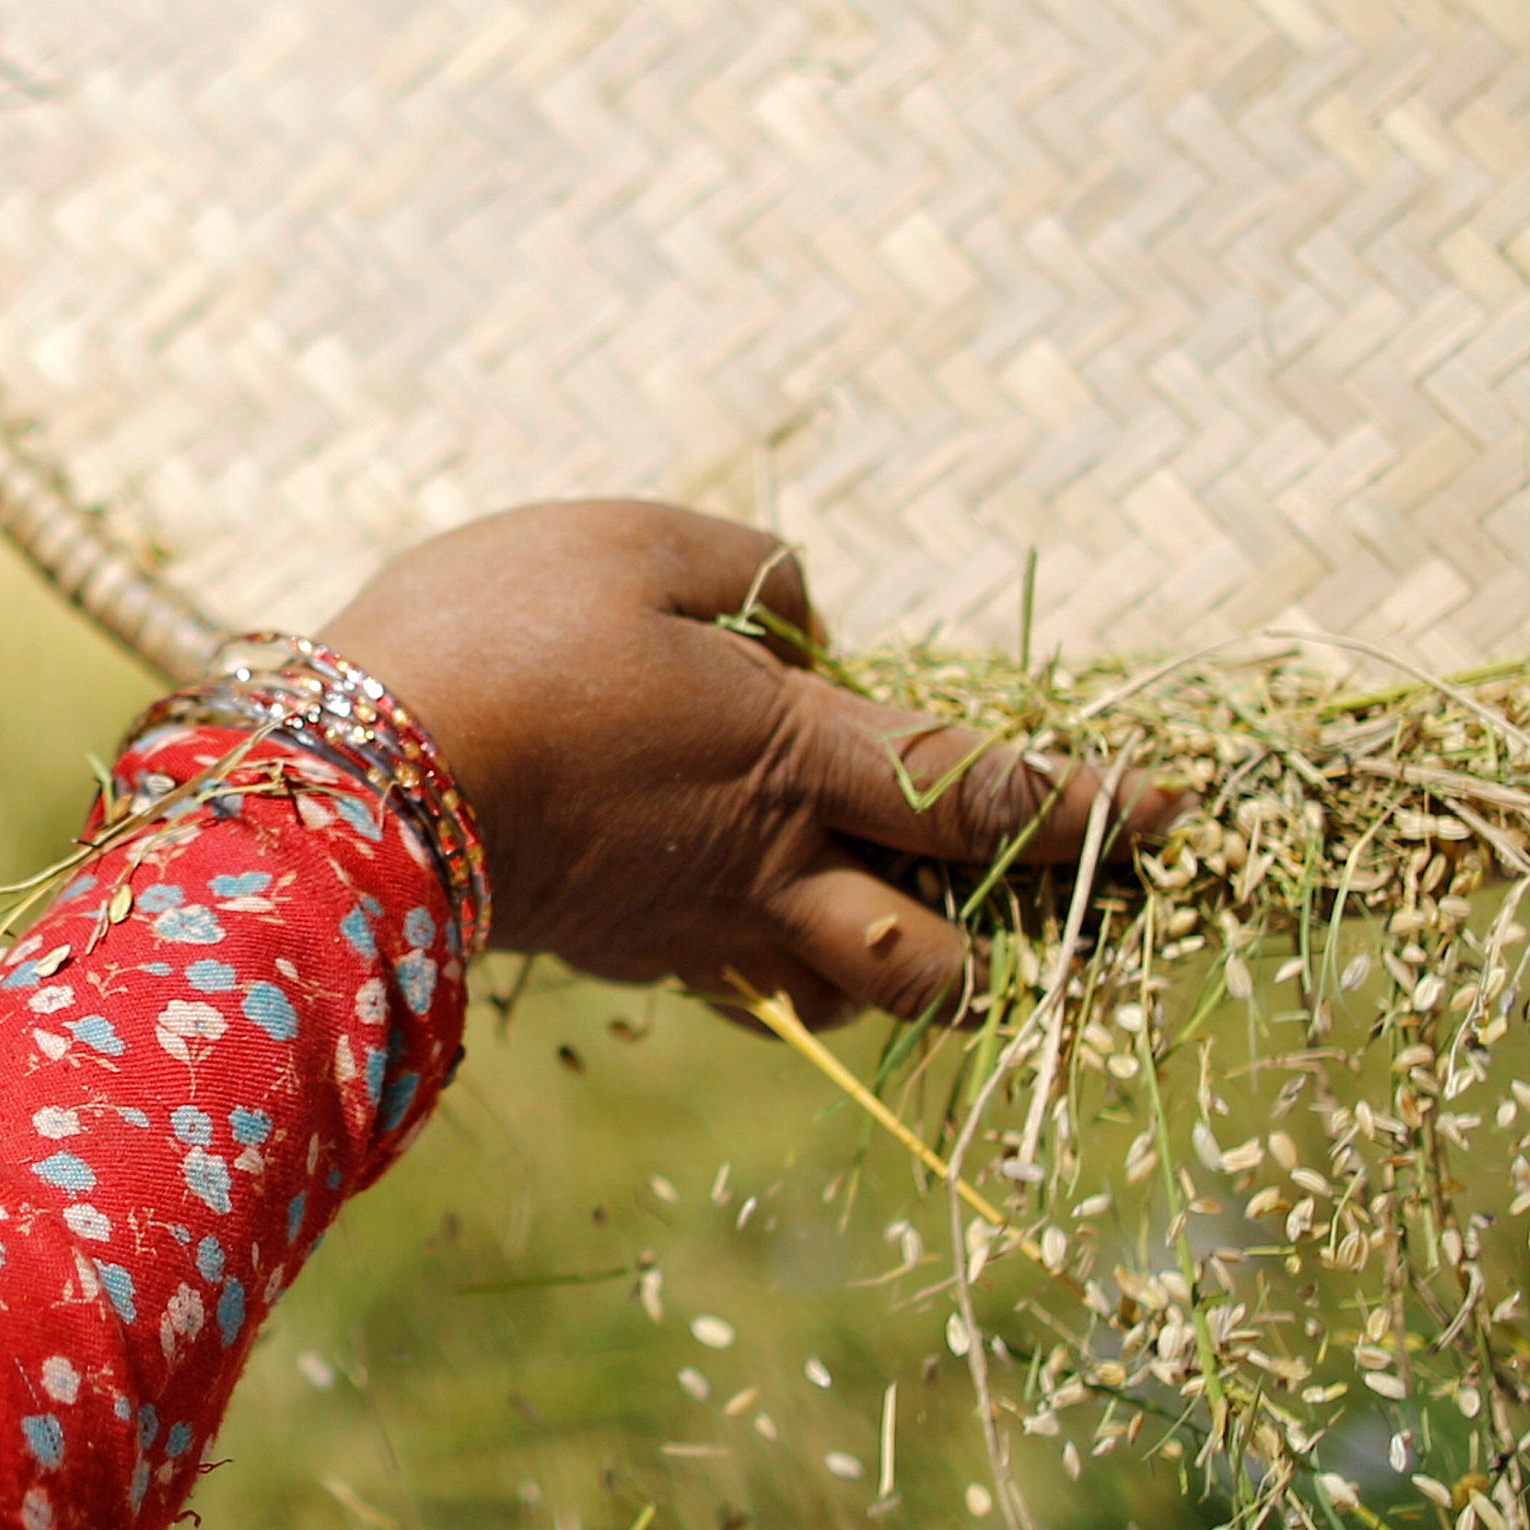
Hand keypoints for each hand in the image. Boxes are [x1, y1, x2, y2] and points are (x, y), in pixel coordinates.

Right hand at [314, 502, 1167, 1029]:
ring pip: (835, 990)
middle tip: (1042, 910)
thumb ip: (750, 574)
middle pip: (935, 960)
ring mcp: (685, 928)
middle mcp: (762, 867)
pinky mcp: (612, 951)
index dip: (1095, 809)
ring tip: (887, 897)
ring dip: (884, 959)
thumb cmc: (496, 636)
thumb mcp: (633, 540)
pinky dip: (764, 948)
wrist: (348, 790)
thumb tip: (806, 623)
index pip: (988, 796)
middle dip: (1006, 949)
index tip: (1181, 809)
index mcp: (794, 756)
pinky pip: (728, 974)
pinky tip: (739, 895)